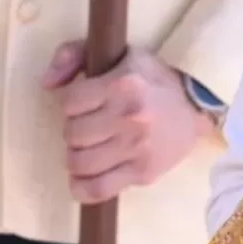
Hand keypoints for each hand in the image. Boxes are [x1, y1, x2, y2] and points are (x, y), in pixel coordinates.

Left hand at [43, 43, 210, 204]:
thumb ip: (73, 54)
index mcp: (124, 84)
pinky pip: (97, 189)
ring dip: (77, 156)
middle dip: (74, 130)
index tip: (84, 104)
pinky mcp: (142, 172)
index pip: (70, 103)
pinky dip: (82, 187)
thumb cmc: (152, 79)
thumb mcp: (119, 54)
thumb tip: (46, 83)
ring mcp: (137, 148)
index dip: (71, 104)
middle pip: (72, 134)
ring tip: (90, 148)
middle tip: (90, 126)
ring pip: (79, 162)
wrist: (196, 107)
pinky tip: (86, 176)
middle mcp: (130, 117)